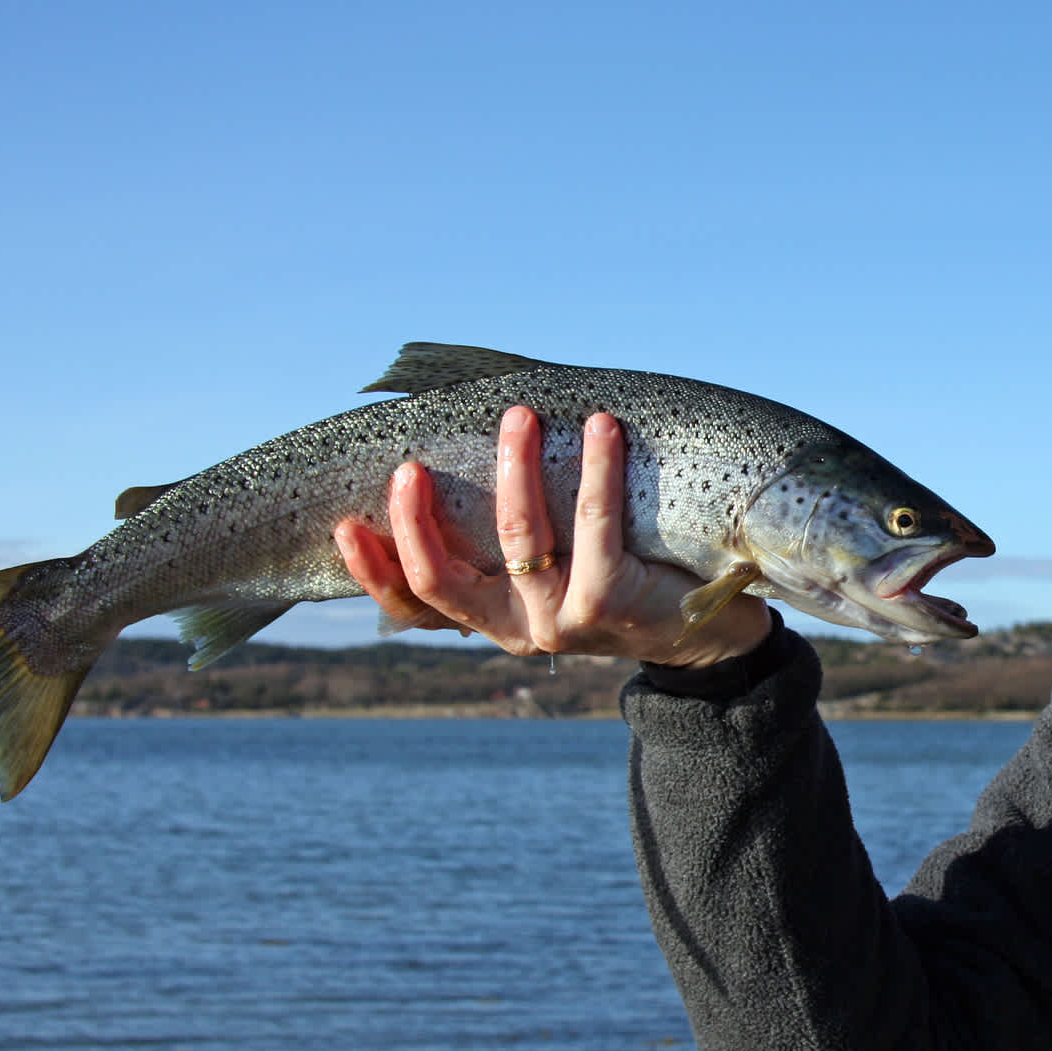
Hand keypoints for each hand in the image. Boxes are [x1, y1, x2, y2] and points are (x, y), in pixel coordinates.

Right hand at [335, 406, 772, 667]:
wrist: (707, 633)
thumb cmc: (626, 578)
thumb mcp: (560, 563)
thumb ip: (516, 531)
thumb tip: (475, 444)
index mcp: (494, 620)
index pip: (415, 606)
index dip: (373, 572)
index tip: (343, 524)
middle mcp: (518, 628)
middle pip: (443, 580)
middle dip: (416, 522)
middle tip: (411, 465)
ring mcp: (561, 622)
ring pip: (517, 540)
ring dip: (514, 470)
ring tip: (519, 417)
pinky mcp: (608, 605)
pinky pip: (594, 525)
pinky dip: (596, 469)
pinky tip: (600, 427)